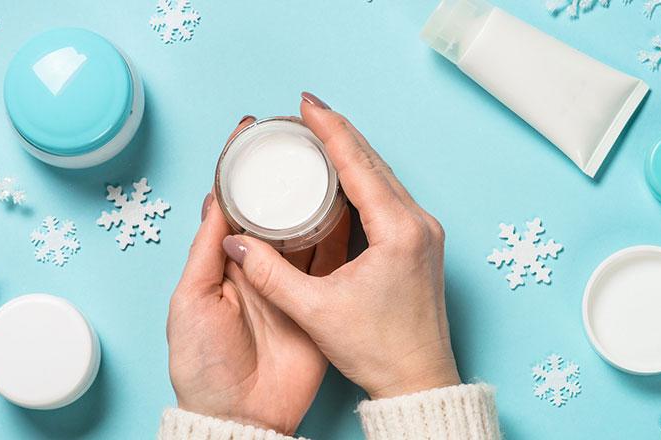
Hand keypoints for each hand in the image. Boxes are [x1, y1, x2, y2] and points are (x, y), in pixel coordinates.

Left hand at [166, 116, 351, 433]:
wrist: (240, 416)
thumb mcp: (191, 300)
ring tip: (322, 162)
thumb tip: (213, 197)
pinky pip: (329, 262)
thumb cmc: (204, 364)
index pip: (231, 205)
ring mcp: (290, 285)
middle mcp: (258, 267)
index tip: (250, 131)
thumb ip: (206, 249)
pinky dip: (338, 235)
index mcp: (224, 263)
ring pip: (304, 231)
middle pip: (272, 211)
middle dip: (280, 175)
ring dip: (311, 199)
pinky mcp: (317, 303)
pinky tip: (346, 206)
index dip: (238, 169)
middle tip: (295, 138)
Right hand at [221, 93, 460, 400]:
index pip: (359, 165)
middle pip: (374, 163)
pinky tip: (346, 175)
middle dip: (339, 133)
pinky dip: (366, 178)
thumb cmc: (378, 349)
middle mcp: (418, 224)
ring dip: (354, 153)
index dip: (330, 130)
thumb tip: (235, 244)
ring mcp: (425, 233)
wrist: (419, 380)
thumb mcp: (316, 311)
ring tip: (321, 135)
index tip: (307, 105)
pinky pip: (392, 196)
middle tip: (308, 112)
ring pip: (385, 177)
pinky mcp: (421, 244)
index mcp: (398, 231)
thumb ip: (272, 275)